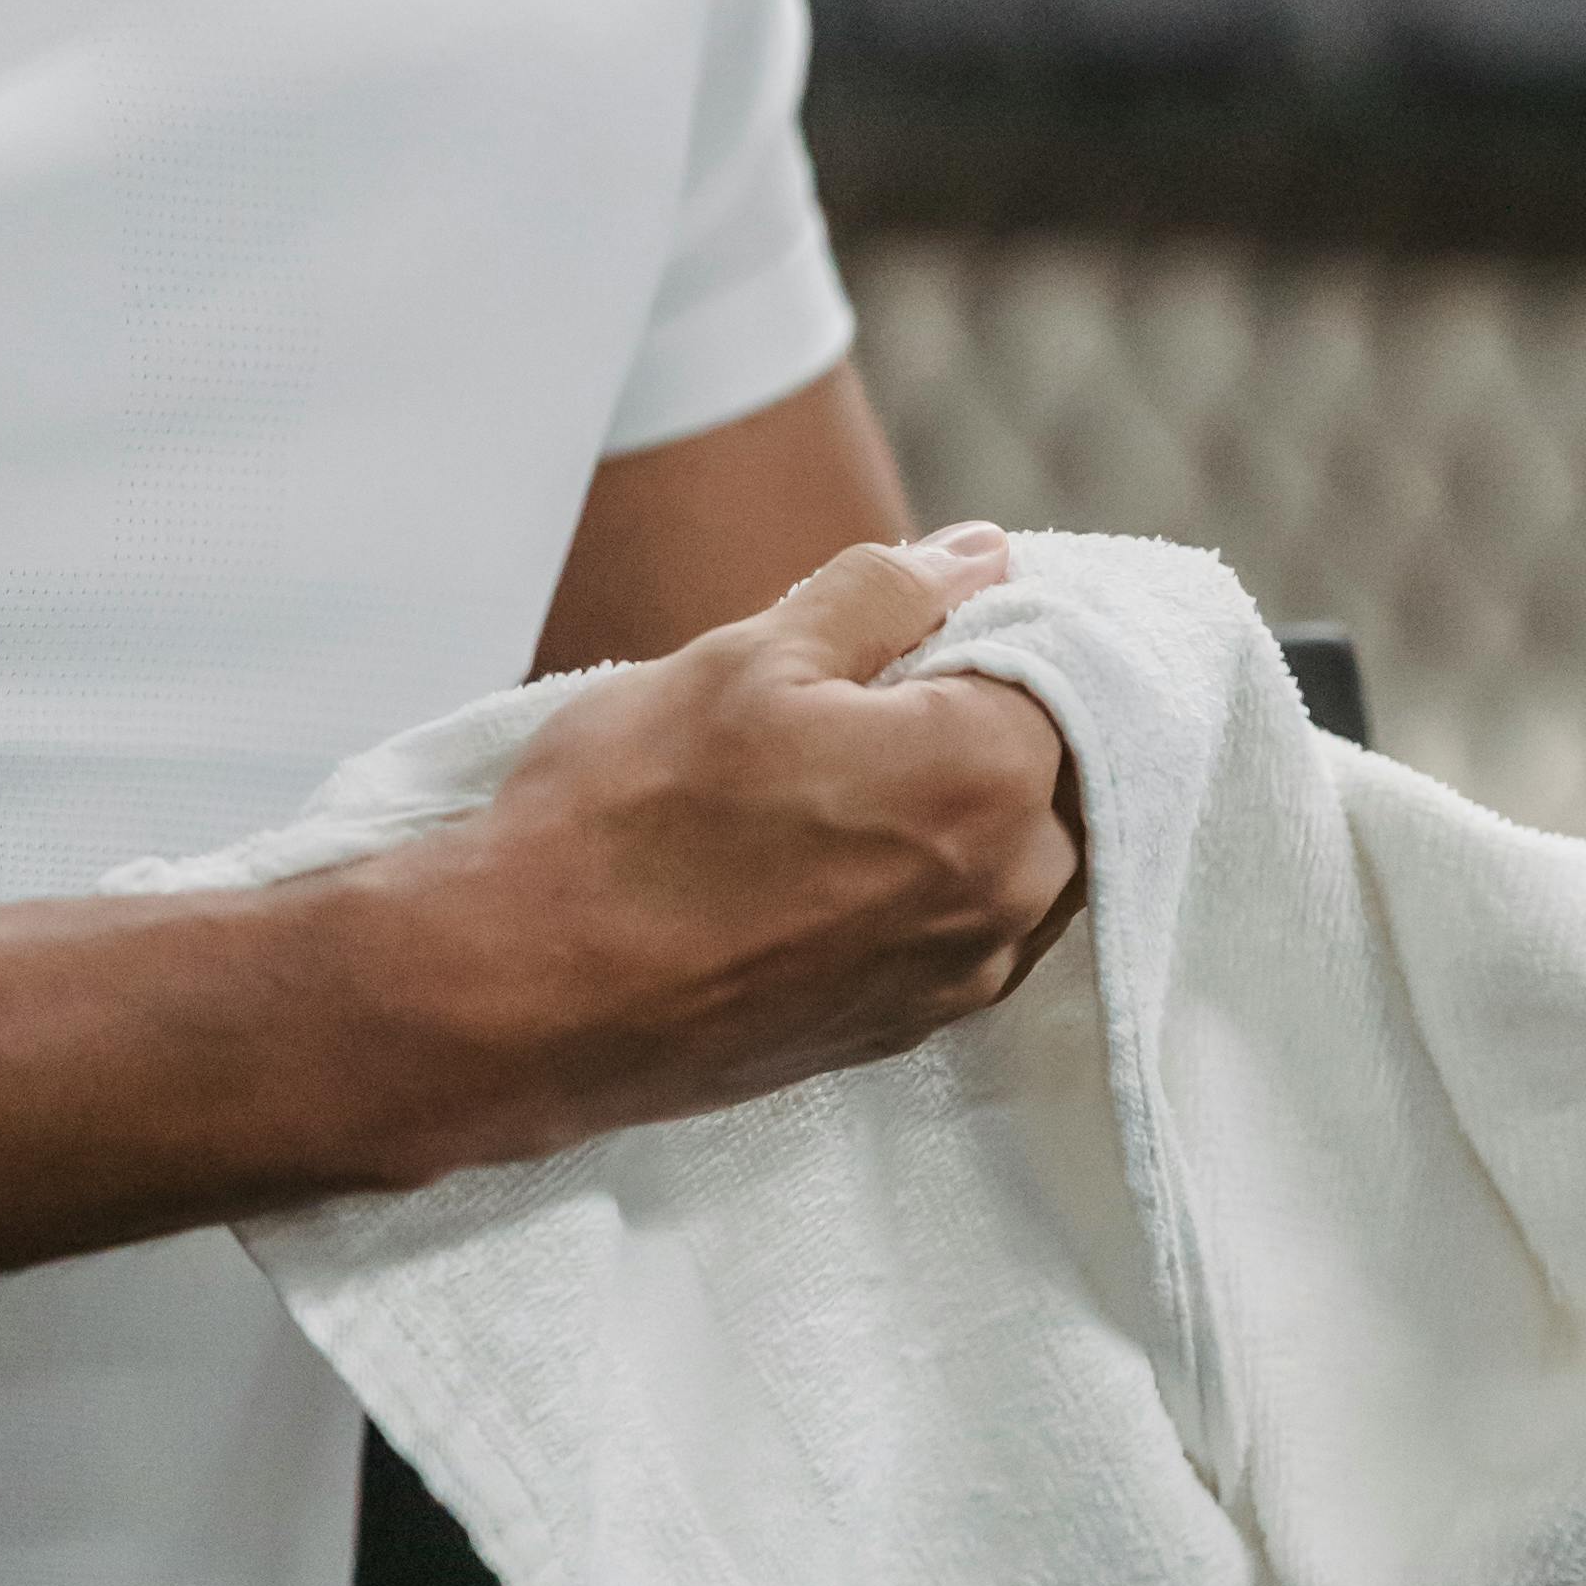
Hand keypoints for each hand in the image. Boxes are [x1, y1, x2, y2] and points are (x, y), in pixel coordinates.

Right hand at [362, 528, 1081, 1171]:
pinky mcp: (909, 1029)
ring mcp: (964, 974)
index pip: (1060, 666)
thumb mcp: (750, 655)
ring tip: (831, 775)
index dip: (988, 626)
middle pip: (1052, 767)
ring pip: (1013, 851)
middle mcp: (1013, 891)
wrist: (525, 996)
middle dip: (981, 716)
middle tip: (858, 692)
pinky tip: (825, 852)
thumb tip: (981, 555)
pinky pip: (960, 923)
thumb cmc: (630, 815)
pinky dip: (921, 876)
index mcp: (991, 777)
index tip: (913, 619)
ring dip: (954, 802)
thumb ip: (888, 594)